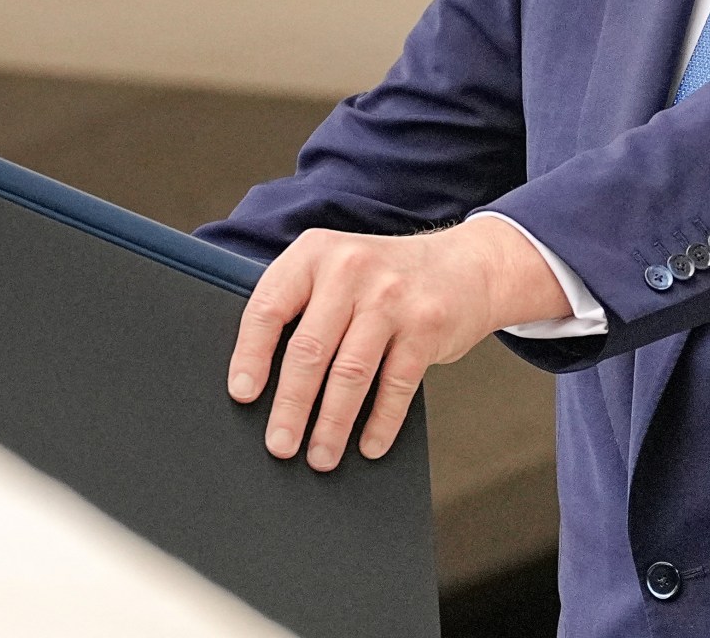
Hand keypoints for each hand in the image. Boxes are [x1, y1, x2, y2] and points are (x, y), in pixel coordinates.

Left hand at [227, 219, 570, 470]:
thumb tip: (260, 382)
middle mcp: (351, 269)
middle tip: (279, 445)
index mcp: (315, 252)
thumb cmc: (385, 278)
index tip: (242, 396)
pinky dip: (380, 423)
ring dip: (331, 424)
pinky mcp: (426, 325)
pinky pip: (396, 385)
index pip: (269, 308)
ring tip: (320, 456)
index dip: (250, 356)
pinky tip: (369, 445)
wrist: (466, 265)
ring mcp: (392, 297)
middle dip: (291, 407)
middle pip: (309, 350)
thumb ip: (303, 306)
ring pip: (350, 373)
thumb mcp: (338, 270)